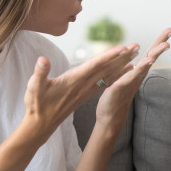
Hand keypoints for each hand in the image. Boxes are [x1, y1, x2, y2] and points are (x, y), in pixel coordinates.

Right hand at [22, 42, 148, 142]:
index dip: (108, 56)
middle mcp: (84, 85)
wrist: (41, 124)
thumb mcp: (34, 87)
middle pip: (106, 68)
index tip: (122, 48)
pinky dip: (116, 74)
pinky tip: (125, 70)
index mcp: (74, 80)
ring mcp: (86, 90)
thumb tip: (42, 60)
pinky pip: (105, 82)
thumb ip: (39, 73)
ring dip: (122, 64)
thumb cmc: (36, 104)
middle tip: (137, 46)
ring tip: (135, 54)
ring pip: (108, 74)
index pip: (94, 66)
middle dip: (122, 56)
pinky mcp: (86, 93)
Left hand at [95, 28, 170, 128]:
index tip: (169, 30)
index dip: (159, 42)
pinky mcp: (121, 87)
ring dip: (155, 54)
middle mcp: (137, 76)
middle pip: (151, 56)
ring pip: (145, 65)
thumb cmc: (116, 99)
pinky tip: (146, 61)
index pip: (149, 54)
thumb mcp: (124, 80)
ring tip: (165, 45)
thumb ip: (130, 71)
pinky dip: (139, 68)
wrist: (110, 118)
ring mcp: (131, 81)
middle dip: (160, 43)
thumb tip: (134, 63)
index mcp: (137, 72)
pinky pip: (131, 76)